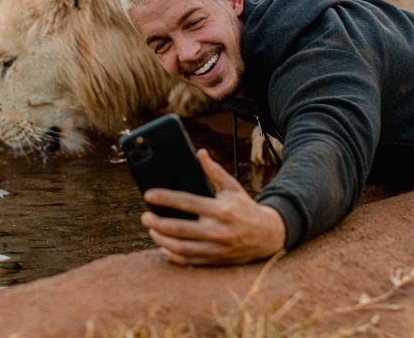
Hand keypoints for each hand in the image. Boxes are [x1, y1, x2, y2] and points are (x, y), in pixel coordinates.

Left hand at [141, 148, 285, 265]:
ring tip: (152, 230)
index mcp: (220, 210)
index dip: (165, 198)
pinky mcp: (216, 260)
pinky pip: (189, 261)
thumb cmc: (245, 208)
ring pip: (181, 248)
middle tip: (144, 216)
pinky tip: (163, 246)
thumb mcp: (232, 188)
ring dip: (161, 239)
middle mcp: (218, 231)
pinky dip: (173, 255)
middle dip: (157, 223)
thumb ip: (214, 171)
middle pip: (179, 229)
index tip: (148, 195)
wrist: (269, 235)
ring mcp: (216, 249)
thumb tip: (200, 153)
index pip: (187, 202)